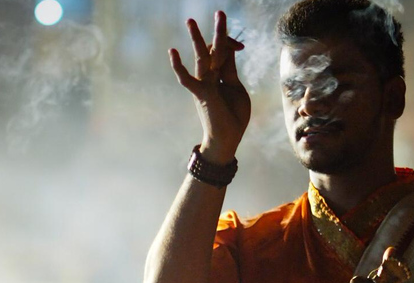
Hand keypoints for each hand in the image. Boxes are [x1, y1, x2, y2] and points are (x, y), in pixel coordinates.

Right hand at [168, 11, 250, 163]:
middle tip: (220, 12)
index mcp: (219, 75)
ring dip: (198, 39)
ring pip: (202, 58)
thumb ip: (230, 69)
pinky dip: (179, 67)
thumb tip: (230, 49)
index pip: (222, 52)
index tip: (240, 46)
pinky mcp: (201, 94)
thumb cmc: (233, 117)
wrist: (227, 139)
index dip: (230, 44)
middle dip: (218, 32)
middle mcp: (209, 77)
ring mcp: (204, 85)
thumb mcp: (236, 88)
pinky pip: (187, 79)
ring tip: (191, 21)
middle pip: (214, 50)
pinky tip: (172, 52)